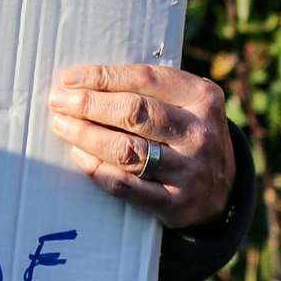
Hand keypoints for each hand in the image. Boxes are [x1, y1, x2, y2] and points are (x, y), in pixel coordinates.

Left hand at [48, 64, 233, 228]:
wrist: (222, 189)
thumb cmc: (185, 131)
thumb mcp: (184, 102)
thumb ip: (147, 89)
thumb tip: (83, 81)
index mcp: (201, 97)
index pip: (143, 79)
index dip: (101, 77)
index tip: (69, 79)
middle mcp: (198, 133)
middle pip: (133, 112)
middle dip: (89, 105)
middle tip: (58, 101)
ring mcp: (190, 170)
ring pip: (127, 150)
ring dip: (86, 136)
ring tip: (62, 125)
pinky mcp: (176, 203)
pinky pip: (127, 186)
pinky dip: (98, 169)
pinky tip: (79, 155)